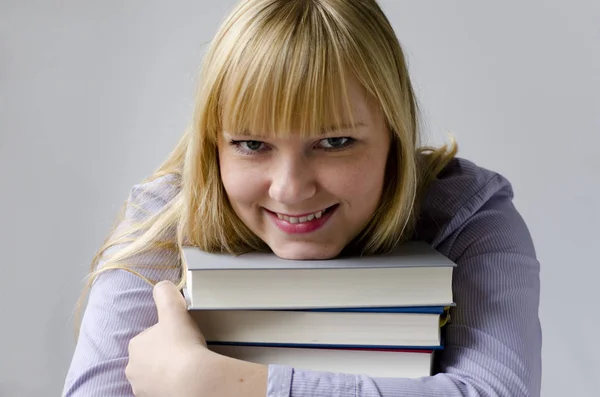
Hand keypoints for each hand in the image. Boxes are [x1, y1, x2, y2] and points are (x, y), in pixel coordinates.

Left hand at [125, 280, 267, 396]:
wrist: (193, 380)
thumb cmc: (182, 345)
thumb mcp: (174, 310)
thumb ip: (166, 293)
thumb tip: (162, 285)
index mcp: (136, 346)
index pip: (150, 336)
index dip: (167, 334)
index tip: (181, 336)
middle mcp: (134, 369)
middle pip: (151, 358)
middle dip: (165, 355)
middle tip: (186, 352)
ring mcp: (144, 388)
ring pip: (156, 376)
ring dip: (169, 372)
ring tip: (188, 368)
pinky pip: (163, 390)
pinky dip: (173, 386)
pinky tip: (186, 380)